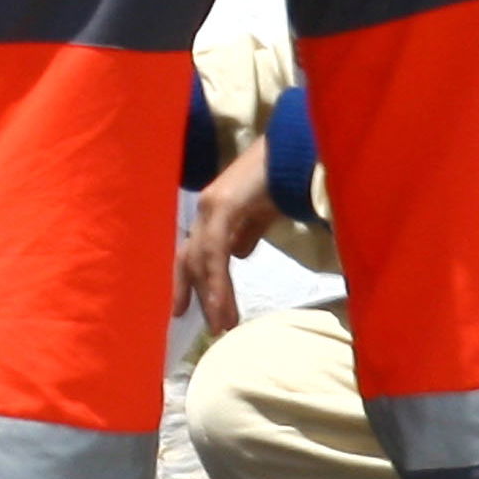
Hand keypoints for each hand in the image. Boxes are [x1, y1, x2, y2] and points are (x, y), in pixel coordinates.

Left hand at [178, 138, 282, 337]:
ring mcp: (211, 208)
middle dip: (192, 292)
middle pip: (188, 258)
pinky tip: (224, 304)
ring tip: (222, 325)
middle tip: (201, 325)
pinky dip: (218, 282)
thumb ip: (248, 233)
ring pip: (201, 260)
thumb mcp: (262, 214)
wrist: (295, 154)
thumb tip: (238, 256)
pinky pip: (215, 252)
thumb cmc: (282, 179)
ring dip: (211, 296)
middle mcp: (205, 210)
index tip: (183, 309)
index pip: (191, 251)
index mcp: (213, 212)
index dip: (186, 280)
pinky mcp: (222, 207)